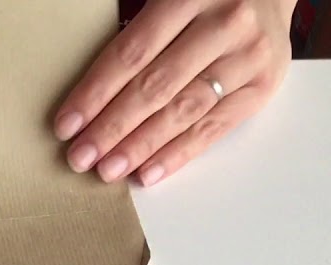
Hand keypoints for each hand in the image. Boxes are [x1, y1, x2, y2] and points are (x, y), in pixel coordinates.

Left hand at [54, 0, 294, 186]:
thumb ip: (137, 34)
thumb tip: (89, 96)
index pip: (132, 53)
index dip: (96, 92)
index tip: (67, 124)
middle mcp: (223, 25)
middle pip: (156, 87)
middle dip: (112, 128)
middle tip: (81, 157)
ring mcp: (247, 57)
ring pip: (184, 112)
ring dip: (141, 147)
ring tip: (108, 170)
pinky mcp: (263, 86)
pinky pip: (215, 128)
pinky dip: (179, 153)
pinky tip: (148, 173)